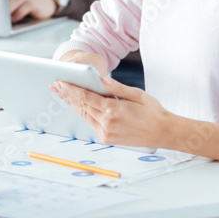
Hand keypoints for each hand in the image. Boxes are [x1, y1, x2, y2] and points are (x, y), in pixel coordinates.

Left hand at [52, 72, 170, 148]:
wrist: (163, 133)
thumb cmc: (153, 112)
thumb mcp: (137, 94)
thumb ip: (117, 87)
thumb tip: (101, 79)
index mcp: (113, 110)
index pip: (86, 97)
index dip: (70, 89)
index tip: (59, 83)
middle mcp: (107, 123)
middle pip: (81, 106)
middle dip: (67, 95)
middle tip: (55, 86)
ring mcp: (106, 133)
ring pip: (85, 115)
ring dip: (73, 104)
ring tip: (62, 94)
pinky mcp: (107, 138)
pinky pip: (91, 123)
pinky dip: (84, 112)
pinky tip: (78, 105)